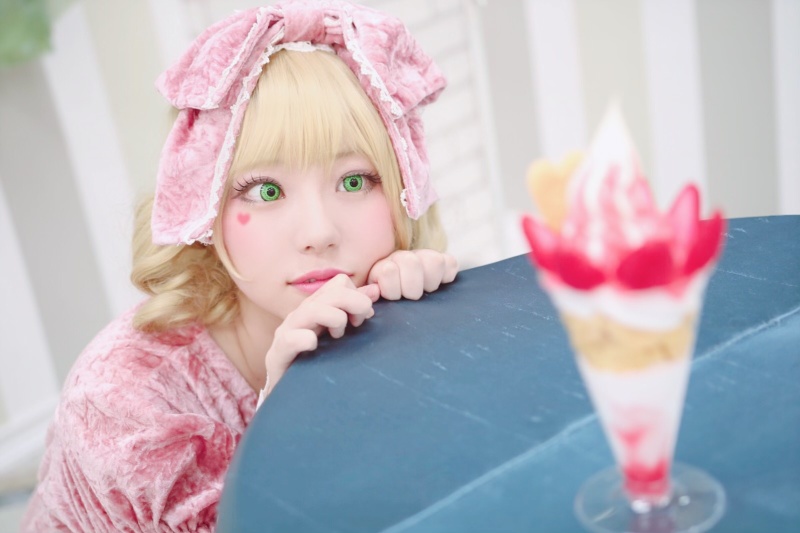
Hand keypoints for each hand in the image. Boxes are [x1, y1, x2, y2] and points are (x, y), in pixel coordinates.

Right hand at [263, 274, 378, 395]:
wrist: (291, 397)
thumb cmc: (318, 362)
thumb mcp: (337, 333)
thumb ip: (354, 310)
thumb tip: (375, 290)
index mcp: (315, 307)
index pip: (340, 283)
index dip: (358, 296)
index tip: (365, 317)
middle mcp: (300, 315)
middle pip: (332, 293)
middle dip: (354, 304)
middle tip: (358, 324)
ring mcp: (287, 333)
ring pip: (312, 311)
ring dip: (335, 319)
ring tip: (338, 336)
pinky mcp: (277, 355)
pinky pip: (291, 339)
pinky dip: (306, 340)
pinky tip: (314, 347)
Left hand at [367, 249, 457, 300]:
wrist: (398, 292)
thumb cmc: (383, 300)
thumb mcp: (369, 297)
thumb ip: (365, 295)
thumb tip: (375, 291)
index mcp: (384, 267)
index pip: (389, 270)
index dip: (392, 290)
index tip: (393, 297)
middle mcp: (404, 258)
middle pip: (412, 263)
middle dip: (412, 288)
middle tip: (411, 297)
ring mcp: (424, 258)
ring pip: (435, 261)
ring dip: (431, 281)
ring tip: (425, 290)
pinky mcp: (444, 262)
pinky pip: (451, 264)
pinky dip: (447, 276)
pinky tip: (440, 283)